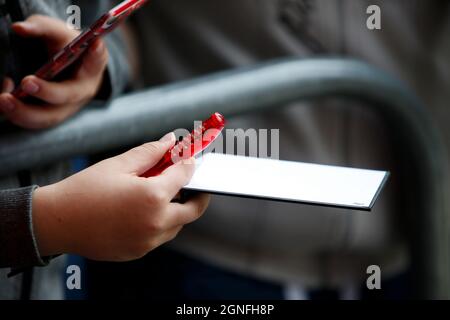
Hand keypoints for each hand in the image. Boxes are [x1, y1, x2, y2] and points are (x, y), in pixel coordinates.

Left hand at [0, 15, 108, 129]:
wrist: (64, 67)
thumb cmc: (64, 48)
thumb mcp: (56, 33)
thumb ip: (41, 27)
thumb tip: (19, 28)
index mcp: (90, 66)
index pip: (96, 60)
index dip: (97, 54)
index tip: (96, 44)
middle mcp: (82, 91)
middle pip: (69, 96)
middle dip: (49, 92)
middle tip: (27, 82)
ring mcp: (67, 108)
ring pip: (49, 117)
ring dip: (26, 112)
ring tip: (4, 99)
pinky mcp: (50, 116)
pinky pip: (35, 122)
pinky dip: (17, 114)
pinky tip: (2, 99)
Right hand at [32, 133, 209, 261]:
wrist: (56, 223)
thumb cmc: (84, 191)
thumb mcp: (119, 165)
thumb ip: (150, 152)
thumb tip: (170, 142)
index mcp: (153, 197)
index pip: (185, 175)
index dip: (189, 161)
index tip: (189, 156)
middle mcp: (156, 223)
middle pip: (194, 209)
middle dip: (197, 193)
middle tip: (191, 181)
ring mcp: (149, 241)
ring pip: (178, 224)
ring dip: (178, 208)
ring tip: (161, 193)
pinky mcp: (139, 251)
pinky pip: (161, 235)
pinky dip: (161, 222)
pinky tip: (144, 210)